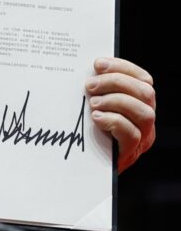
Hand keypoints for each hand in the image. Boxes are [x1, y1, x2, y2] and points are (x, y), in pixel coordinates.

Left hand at [86, 57, 155, 172]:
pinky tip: (96, 118)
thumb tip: (87, 69)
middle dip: (115, 82)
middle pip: (145, 92)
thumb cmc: (87, 131)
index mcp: (140, 103)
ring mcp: (142, 136)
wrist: (84, 167)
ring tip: (93, 103)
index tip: (98, 64)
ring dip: (116, 101)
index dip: (123, 67)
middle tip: (90, 85)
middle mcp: (146, 119)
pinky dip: (113, 121)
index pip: (143, 79)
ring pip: (143, 112)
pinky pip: (131, 133)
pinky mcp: (131, 152)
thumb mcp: (94, 106)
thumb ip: (97, 90)